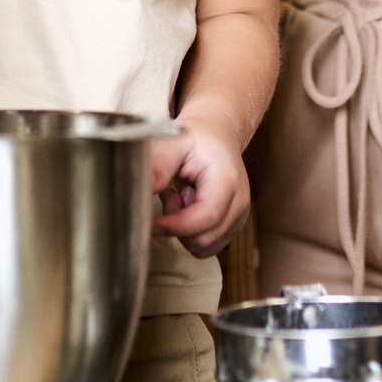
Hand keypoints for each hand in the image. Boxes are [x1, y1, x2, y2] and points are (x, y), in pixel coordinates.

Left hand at [150, 112, 249, 257]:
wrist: (217, 135)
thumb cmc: (198, 137)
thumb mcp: (174, 141)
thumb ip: (158, 164)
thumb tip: (142, 190)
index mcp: (228, 179)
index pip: (206, 216)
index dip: (174, 225)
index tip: (149, 222)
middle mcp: (239, 202)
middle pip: (202, 238)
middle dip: (176, 225)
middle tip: (168, 195)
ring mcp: (238, 217)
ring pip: (202, 247)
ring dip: (182, 230)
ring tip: (179, 198)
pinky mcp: (232, 227)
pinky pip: (205, 246)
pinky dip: (190, 233)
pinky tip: (188, 208)